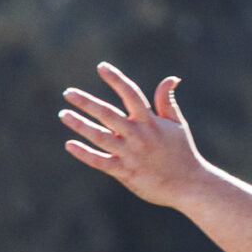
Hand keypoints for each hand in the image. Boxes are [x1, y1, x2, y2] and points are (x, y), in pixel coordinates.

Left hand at [61, 64, 207, 206]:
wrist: (188, 184)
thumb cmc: (182, 153)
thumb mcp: (177, 124)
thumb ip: (167, 101)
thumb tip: (171, 78)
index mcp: (149, 120)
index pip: (130, 93)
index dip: (116, 79)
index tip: (101, 67)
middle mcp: (137, 134)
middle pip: (107, 113)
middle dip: (86, 102)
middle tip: (68, 92)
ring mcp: (130, 153)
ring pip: (99, 136)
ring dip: (80, 125)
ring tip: (63, 114)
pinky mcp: (124, 172)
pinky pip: (100, 161)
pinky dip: (84, 154)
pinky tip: (69, 145)